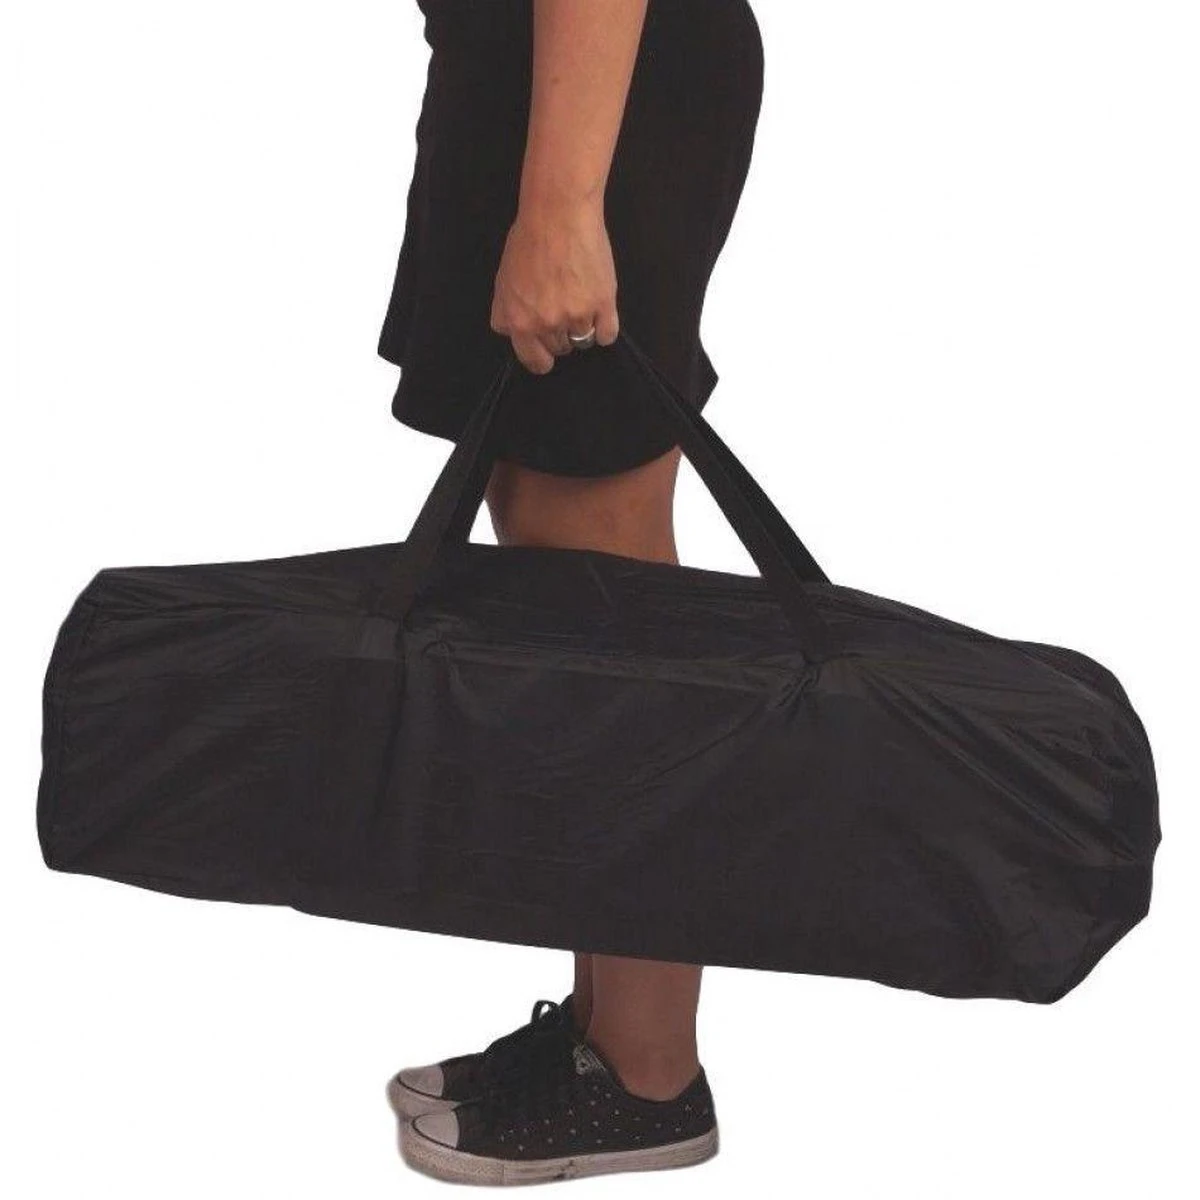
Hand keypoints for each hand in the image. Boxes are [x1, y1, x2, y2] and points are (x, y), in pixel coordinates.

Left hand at [489, 198, 619, 373]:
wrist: (559, 214)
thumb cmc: (529, 240)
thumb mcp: (504, 280)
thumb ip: (507, 311)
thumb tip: (512, 331)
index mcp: (520, 322)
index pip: (532, 360)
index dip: (541, 358)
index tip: (547, 353)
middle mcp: (547, 324)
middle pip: (560, 349)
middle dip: (561, 335)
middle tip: (563, 308)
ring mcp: (577, 316)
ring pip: (584, 341)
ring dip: (583, 327)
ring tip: (581, 300)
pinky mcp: (603, 305)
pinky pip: (607, 334)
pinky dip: (605, 327)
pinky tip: (601, 311)